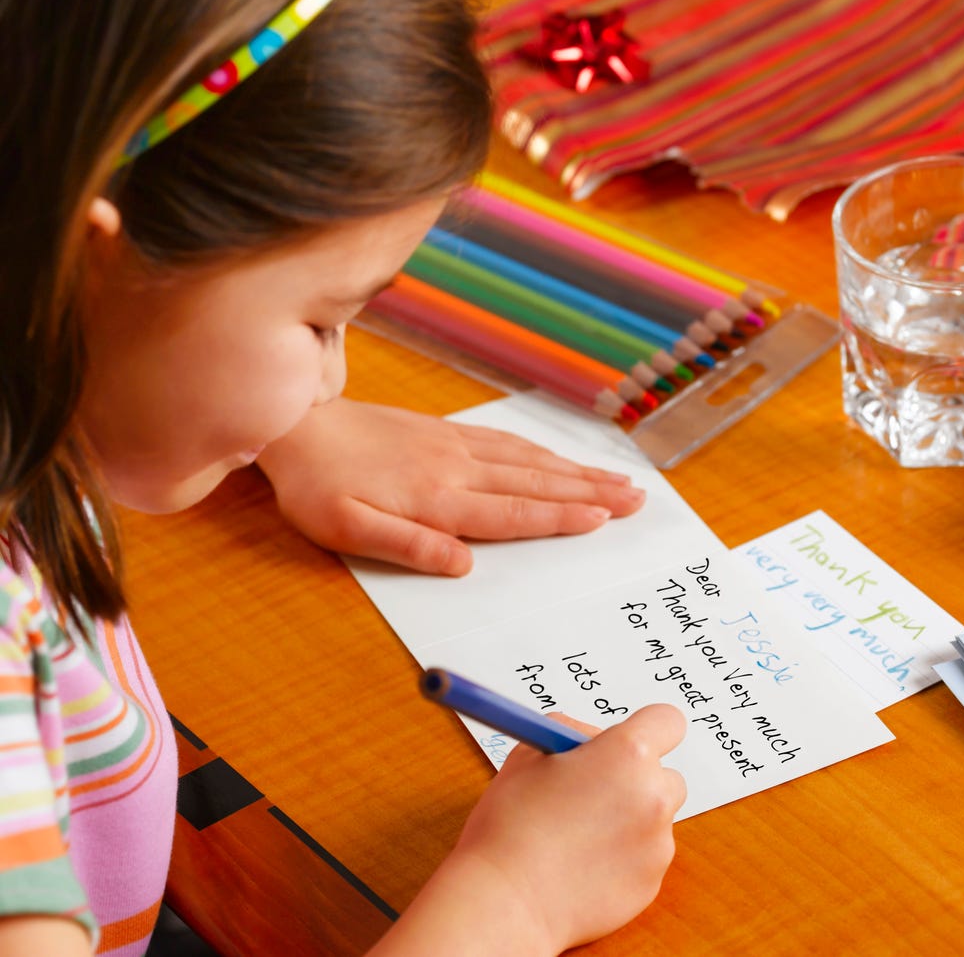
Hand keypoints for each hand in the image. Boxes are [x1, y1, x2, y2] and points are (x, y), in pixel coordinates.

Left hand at [257, 398, 645, 574]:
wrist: (297, 428)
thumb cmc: (318, 488)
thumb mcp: (348, 530)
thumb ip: (408, 546)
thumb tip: (464, 565)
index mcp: (436, 499)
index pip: (512, 512)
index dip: (561, 516)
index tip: (604, 517)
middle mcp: (455, 468)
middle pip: (535, 482)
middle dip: (588, 491)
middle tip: (636, 498)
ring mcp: (452, 446)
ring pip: (527, 459)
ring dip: (574, 470)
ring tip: (615, 478)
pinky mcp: (443, 432)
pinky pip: (504, 441)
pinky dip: (540, 450)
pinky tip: (556, 456)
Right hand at [368, 704, 686, 955]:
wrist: (507, 898)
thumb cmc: (512, 820)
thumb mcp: (531, 751)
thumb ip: (572, 734)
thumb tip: (591, 739)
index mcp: (627, 753)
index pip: (667, 721)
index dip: (647, 728)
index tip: (625, 741)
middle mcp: (653, 796)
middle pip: (666, 775)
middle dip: (637, 779)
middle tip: (594, 789)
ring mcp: (657, 844)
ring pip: (655, 819)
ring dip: (629, 819)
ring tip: (578, 833)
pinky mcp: (651, 883)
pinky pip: (644, 857)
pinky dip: (622, 856)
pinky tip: (581, 863)